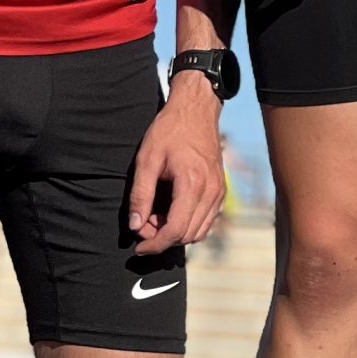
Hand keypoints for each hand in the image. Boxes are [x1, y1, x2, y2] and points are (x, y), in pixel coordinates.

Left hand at [128, 78, 225, 254]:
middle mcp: (211, 192)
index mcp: (192, 184)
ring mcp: (219, 192)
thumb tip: (135, 226)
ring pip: (199, 232)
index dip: (155, 244)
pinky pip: (207, 221)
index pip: (176, 230)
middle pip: (188, 235)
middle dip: (162, 238)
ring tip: (155, 216)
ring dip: (176, 233)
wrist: (196, 110)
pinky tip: (171, 212)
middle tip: (143, 223)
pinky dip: (189, 225)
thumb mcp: (147, 159)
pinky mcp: (220, 191)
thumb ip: (140, 195)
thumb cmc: (170, 130)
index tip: (138, 247)